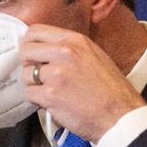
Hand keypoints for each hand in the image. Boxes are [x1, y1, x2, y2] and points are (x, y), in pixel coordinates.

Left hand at [19, 25, 146, 141]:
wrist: (120, 115)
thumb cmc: (111, 89)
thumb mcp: (95, 55)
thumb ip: (70, 49)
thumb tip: (47, 48)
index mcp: (75, 41)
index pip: (36, 31)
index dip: (29, 43)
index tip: (31, 53)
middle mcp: (64, 53)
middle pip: (26, 50)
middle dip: (27, 63)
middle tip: (36, 74)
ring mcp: (56, 74)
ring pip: (26, 74)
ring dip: (34, 84)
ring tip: (51, 91)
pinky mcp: (50, 95)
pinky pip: (30, 94)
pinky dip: (37, 100)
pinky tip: (52, 102)